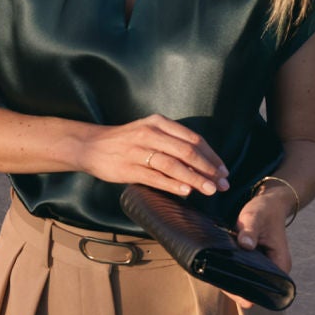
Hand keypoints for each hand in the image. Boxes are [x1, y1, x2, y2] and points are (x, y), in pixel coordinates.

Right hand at [75, 115, 229, 196]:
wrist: (91, 145)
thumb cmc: (125, 141)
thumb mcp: (148, 131)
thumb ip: (171, 141)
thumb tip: (201, 161)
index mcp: (158, 122)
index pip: (193, 139)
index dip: (211, 156)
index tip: (223, 171)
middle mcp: (150, 133)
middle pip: (187, 151)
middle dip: (209, 169)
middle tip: (222, 184)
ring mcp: (139, 151)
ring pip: (174, 165)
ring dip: (195, 179)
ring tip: (210, 190)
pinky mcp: (129, 168)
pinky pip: (155, 177)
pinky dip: (173, 185)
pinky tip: (186, 192)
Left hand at [224, 183, 293, 310]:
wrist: (268, 202)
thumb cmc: (264, 210)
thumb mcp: (256, 217)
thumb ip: (250, 231)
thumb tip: (245, 245)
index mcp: (281, 262)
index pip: (267, 285)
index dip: (251, 290)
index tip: (236, 292)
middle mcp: (274, 268)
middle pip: (256, 286)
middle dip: (239, 289)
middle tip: (219, 285)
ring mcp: (265, 265)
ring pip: (249, 279)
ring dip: (234, 281)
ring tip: (216, 280)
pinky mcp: (256, 260)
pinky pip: (244, 270)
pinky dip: (233, 272)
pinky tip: (218, 272)